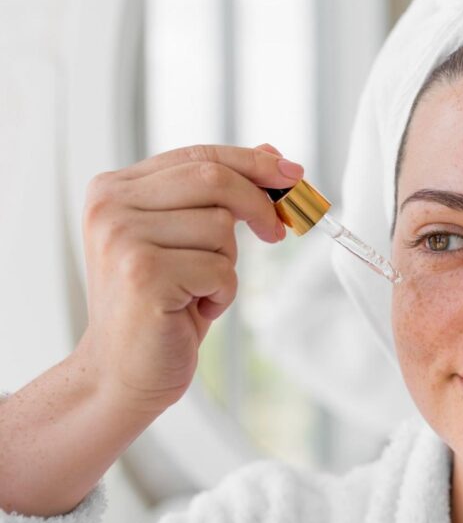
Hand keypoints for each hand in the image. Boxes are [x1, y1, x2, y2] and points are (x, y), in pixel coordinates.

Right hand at [77, 143, 301, 409]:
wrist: (122, 371)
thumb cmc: (161, 305)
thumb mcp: (190, 240)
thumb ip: (218, 194)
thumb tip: (271, 152)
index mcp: (115, 189)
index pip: (198, 155)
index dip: (253, 162)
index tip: (293, 175)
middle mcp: (110, 206)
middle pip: (213, 178)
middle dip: (258, 204)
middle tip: (276, 232)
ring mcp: (123, 238)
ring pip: (220, 226)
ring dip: (226, 264)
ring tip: (198, 289)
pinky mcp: (144, 274)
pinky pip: (220, 268)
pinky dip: (222, 294)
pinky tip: (192, 310)